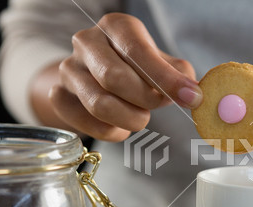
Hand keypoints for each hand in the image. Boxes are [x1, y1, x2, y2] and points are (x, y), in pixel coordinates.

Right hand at [49, 13, 201, 140]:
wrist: (96, 76)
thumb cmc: (136, 68)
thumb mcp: (160, 63)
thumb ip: (178, 74)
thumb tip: (193, 92)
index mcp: (116, 27)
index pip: (139, 53)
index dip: (166, 80)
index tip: (190, 98)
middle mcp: (87, 42)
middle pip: (114, 79)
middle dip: (145, 100)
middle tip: (159, 106)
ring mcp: (68, 70)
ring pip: (99, 104)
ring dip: (130, 119)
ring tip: (141, 117)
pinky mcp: (59, 96)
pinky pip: (87, 124)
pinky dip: (112, 132)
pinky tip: (121, 127)